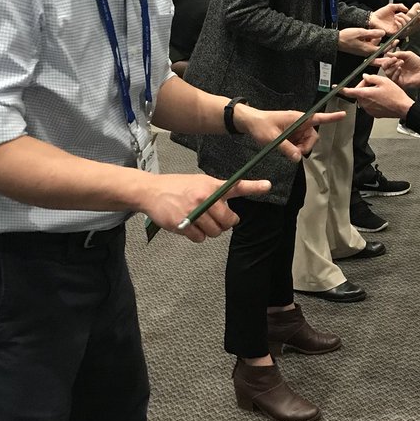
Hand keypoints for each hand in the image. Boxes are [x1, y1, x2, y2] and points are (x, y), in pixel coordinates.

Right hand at [141, 174, 270, 242]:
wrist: (151, 191)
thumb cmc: (177, 186)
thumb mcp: (199, 182)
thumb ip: (215, 192)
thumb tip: (228, 207)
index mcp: (211, 186)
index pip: (236, 186)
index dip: (254, 186)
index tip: (268, 185)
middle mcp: (204, 197)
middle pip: (228, 220)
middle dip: (225, 224)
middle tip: (218, 220)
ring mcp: (193, 211)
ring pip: (215, 232)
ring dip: (210, 230)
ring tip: (199, 220)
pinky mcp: (183, 224)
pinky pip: (200, 238)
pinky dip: (197, 236)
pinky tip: (190, 226)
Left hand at [234, 105, 345, 159]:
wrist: (250, 122)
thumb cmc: (261, 125)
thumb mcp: (273, 138)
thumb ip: (286, 148)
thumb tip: (298, 158)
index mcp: (298, 118)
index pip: (318, 118)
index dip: (331, 118)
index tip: (343, 115)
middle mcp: (299, 123)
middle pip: (313, 137)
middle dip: (306, 147)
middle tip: (294, 153)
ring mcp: (296, 129)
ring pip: (306, 143)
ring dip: (299, 149)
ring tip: (286, 149)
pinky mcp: (292, 135)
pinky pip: (299, 144)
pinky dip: (294, 149)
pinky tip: (285, 147)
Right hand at [338, 26, 384, 55]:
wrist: (336, 41)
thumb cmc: (346, 37)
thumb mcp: (361, 32)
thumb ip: (373, 33)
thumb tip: (383, 33)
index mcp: (368, 49)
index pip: (382, 49)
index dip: (388, 44)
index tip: (390, 39)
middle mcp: (366, 52)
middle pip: (377, 45)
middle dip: (376, 38)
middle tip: (373, 31)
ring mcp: (362, 51)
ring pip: (371, 44)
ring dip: (371, 38)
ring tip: (365, 32)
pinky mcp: (359, 49)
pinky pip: (366, 44)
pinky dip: (366, 39)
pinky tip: (362, 34)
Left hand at [341, 73, 413, 118]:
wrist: (403, 108)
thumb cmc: (395, 95)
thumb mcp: (383, 81)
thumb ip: (371, 78)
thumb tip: (365, 77)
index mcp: (365, 94)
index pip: (349, 91)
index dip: (341, 89)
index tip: (335, 87)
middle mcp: (365, 103)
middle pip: (359, 93)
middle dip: (364, 87)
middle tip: (374, 83)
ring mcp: (369, 110)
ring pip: (364, 99)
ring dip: (369, 94)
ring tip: (381, 91)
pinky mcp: (374, 114)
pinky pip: (370, 105)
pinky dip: (373, 101)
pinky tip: (383, 98)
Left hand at [368, 2, 408, 35]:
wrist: (373, 18)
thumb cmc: (380, 13)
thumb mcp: (391, 6)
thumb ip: (399, 6)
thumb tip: (407, 9)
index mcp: (398, 19)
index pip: (407, 19)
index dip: (406, 15)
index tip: (402, 12)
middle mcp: (397, 24)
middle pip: (408, 23)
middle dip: (405, 17)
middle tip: (399, 14)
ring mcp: (395, 28)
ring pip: (405, 26)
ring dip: (402, 20)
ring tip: (396, 16)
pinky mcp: (393, 32)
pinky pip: (400, 29)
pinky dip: (399, 24)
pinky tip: (395, 20)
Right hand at [376, 50, 419, 91]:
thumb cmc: (418, 63)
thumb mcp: (408, 55)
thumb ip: (398, 53)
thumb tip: (387, 53)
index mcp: (395, 62)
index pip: (385, 60)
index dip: (382, 57)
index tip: (385, 53)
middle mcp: (394, 69)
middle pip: (384, 66)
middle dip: (388, 62)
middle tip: (395, 59)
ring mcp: (396, 76)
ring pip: (387, 72)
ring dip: (393, 66)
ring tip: (401, 63)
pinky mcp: (398, 82)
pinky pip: (392, 78)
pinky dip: (395, 72)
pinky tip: (400, 70)